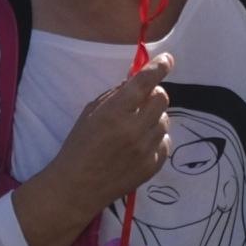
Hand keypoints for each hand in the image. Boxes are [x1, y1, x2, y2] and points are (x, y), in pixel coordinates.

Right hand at [47, 55, 174, 208]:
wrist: (78, 186)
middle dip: (154, 94)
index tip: (167, 59)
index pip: (145, 82)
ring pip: (165, 121)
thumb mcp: (91, 112)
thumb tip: (136, 82)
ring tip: (138, 125)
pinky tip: (142, 142)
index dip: (159, 67)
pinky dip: (156, 138)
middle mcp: (134, 129)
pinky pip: (164, 142)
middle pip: (162, 99)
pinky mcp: (152, 166)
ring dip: (154, 117)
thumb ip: (115, 96)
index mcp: (115, 112)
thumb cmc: (79, 145)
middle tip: (143, 100)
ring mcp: (145, 149)